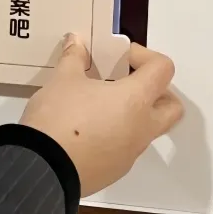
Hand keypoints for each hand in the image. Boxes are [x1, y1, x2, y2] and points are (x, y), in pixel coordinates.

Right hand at [20, 34, 182, 196]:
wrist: (41, 168)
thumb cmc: (59, 117)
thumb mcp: (63, 78)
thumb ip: (75, 57)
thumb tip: (76, 43)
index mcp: (135, 100)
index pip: (163, 69)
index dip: (145, 56)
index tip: (120, 57)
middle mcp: (141, 128)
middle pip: (171, 106)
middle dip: (156, 90)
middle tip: (127, 81)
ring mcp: (131, 154)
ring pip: (148, 129)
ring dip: (134, 113)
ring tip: (99, 103)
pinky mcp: (115, 171)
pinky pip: (127, 148)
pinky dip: (117, 134)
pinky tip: (87, 128)